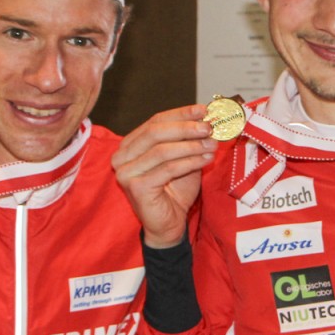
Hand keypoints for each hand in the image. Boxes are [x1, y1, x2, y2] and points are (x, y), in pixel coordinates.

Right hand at [113, 106, 218, 247]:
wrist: (169, 224)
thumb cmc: (175, 191)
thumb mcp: (184, 158)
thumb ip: (189, 139)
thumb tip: (207, 117)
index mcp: (130, 144)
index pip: (155, 121)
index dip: (181, 113)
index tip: (204, 110)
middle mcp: (122, 156)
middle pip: (155, 132)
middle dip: (185, 127)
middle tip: (209, 127)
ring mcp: (126, 172)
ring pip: (162, 150)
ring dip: (191, 145)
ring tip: (212, 144)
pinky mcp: (136, 187)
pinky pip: (167, 169)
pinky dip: (190, 161)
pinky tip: (206, 159)